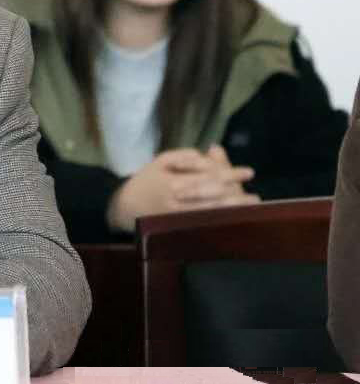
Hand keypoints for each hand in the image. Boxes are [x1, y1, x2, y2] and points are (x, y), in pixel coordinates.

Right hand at [106, 147, 258, 232]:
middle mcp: (179, 200)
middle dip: (236, 195)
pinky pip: (204, 222)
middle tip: (256, 196)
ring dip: (233, 209)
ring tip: (252, 206)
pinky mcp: (180, 227)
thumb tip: (208, 156)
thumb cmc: (147, 179)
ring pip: (210, 212)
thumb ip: (185, 156)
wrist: (127, 205)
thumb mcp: (162, 160)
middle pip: (213, 197)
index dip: (230, 174)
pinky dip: (221, 219)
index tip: (249, 172)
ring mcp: (180, 216)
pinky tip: (235, 217)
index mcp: (175, 181)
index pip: (208, 177)